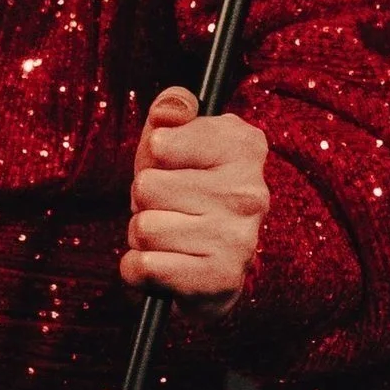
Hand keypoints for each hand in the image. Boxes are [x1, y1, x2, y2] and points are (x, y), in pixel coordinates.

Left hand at [120, 86, 269, 316]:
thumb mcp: (173, 136)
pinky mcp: (221, 281)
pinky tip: (165, 265)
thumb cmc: (183, 186)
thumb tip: (170, 112)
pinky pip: (143, 266)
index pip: (159, 142)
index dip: (153, 154)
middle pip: (145, 187)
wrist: (210, 264)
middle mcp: (250, 193)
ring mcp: (239, 240)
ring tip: (171, 235)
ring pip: (143, 228)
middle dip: (144, 199)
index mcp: (244, 146)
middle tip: (169, 207)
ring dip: (143, 235)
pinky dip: (139, 269)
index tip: (172, 164)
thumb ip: (171, 108)